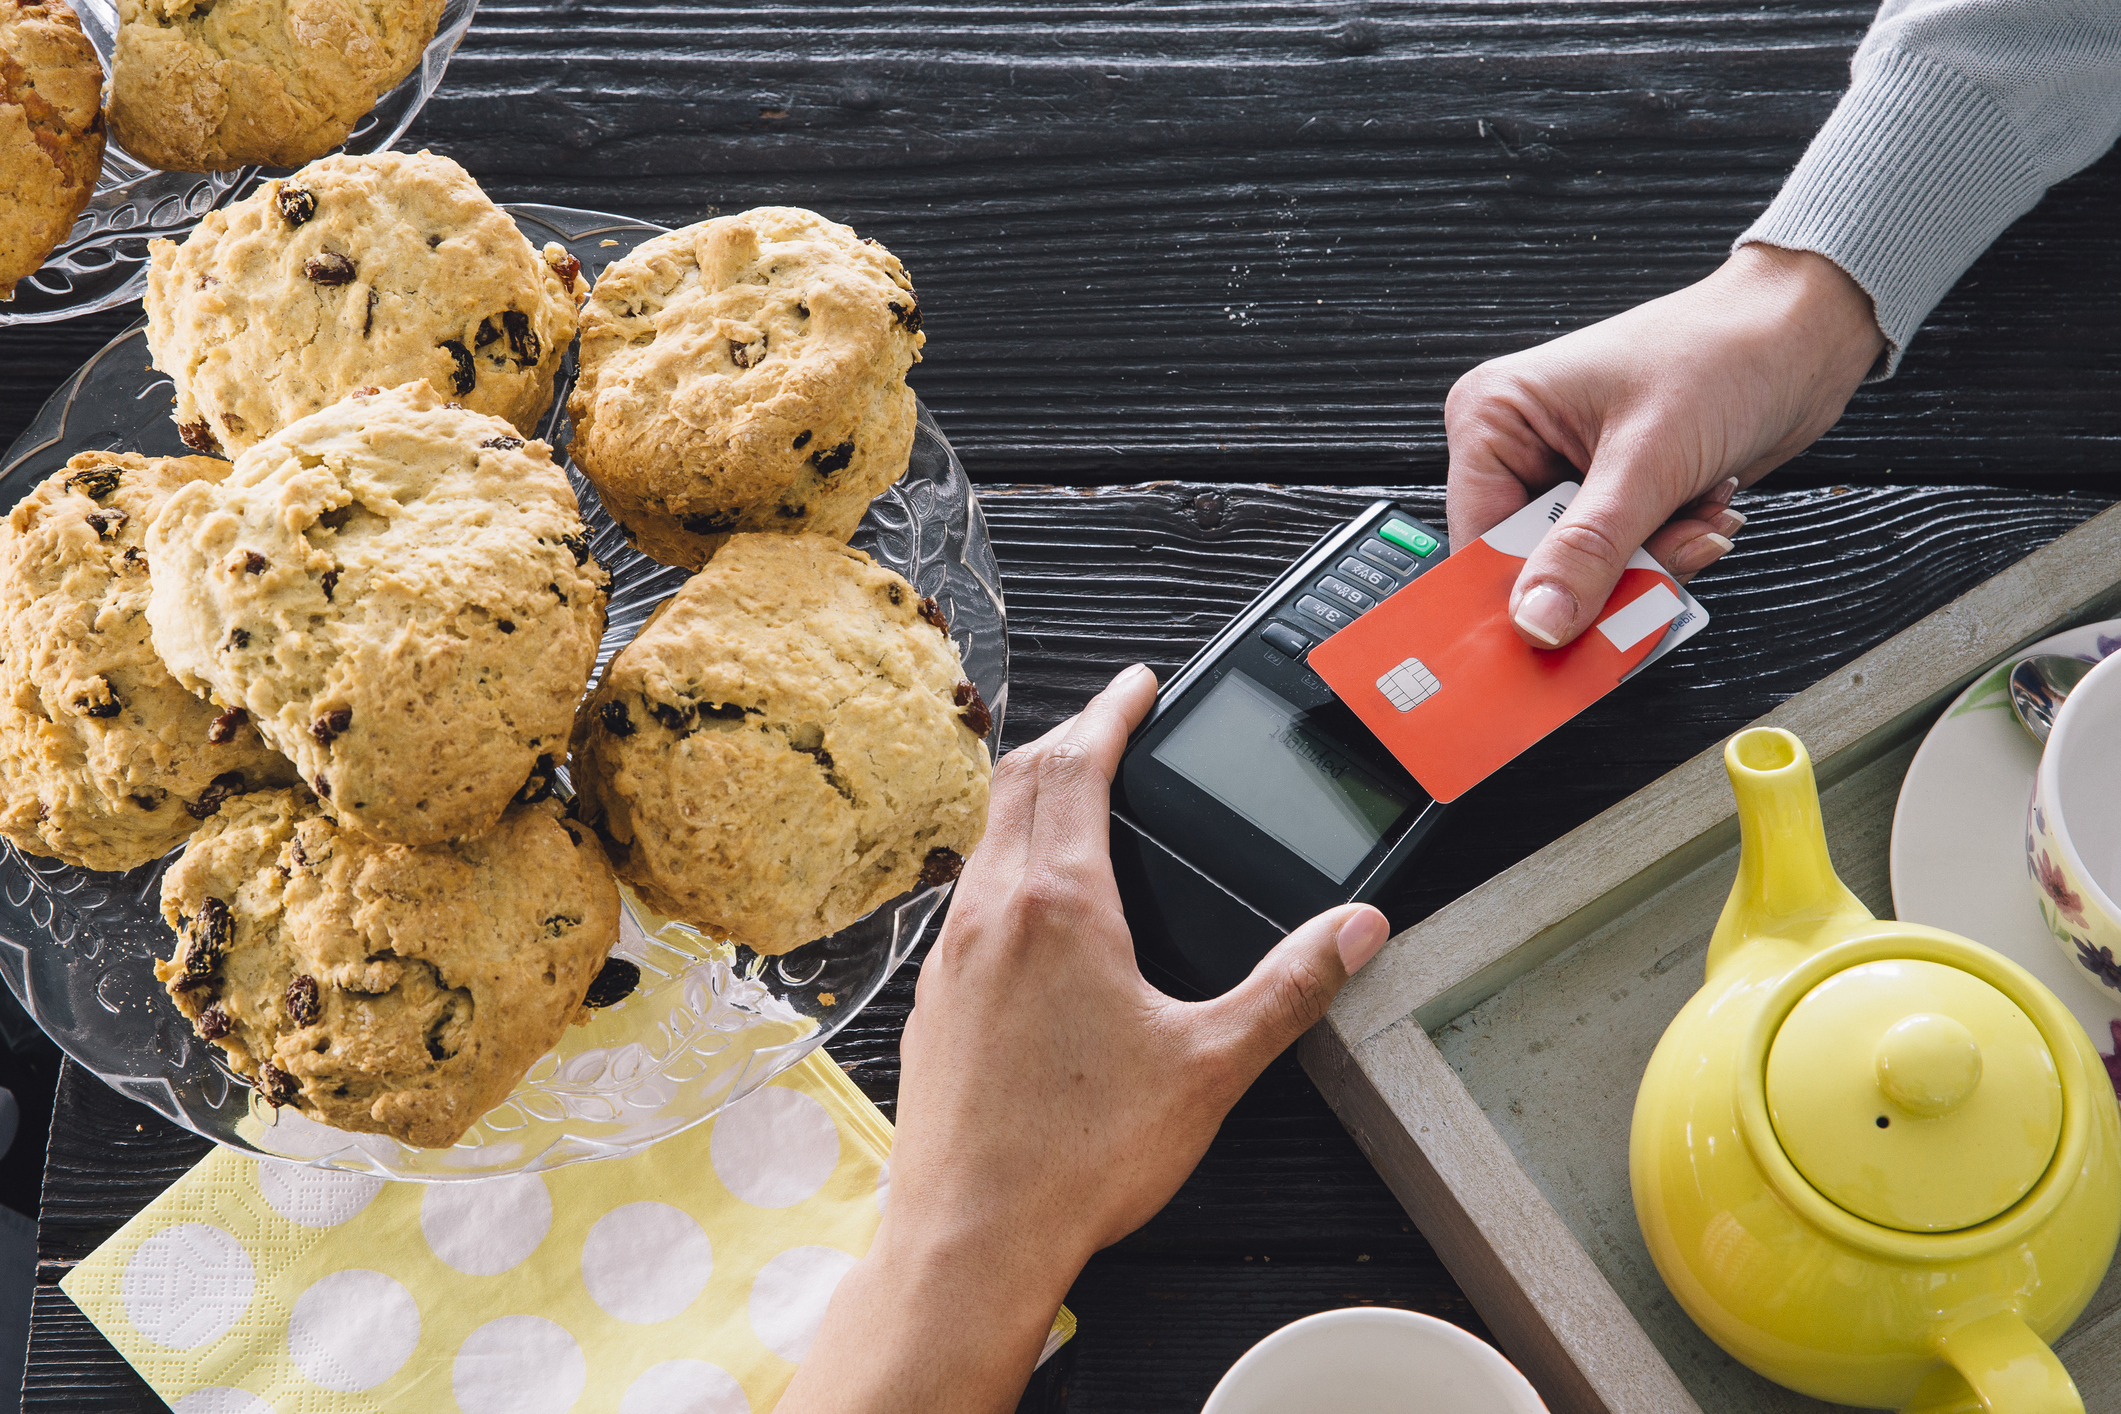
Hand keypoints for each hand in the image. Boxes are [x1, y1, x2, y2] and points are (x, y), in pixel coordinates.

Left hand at [776, 664, 1389, 1413]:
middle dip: (1068, 738)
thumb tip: (1354, 930)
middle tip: (1111, 724)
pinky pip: (967, 899)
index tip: (1137, 686)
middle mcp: (991, 913)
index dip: (1111, 711)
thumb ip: (1290, 988)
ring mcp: (951, 956)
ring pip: (985, 838)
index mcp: (1058, 905)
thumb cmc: (1078, 1157)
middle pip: (1018, 781)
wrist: (971, 1237)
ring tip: (1075, 800)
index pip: (1077, 764)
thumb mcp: (1211, 1065)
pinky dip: (1004, 864)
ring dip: (1029, 798)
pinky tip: (1032, 909)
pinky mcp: (933, 1001)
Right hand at [1445, 243, 1884, 647]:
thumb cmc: (1724, 352)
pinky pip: (1623, 562)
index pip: (1478, 539)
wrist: (1803, 334)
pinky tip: (1704, 510)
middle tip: (1660, 563)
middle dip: (1606, 574)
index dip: (1516, 595)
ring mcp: (1567, 474)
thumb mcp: (1648, 459)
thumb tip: (1539, 623)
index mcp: (1494, 417)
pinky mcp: (1613, 496)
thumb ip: (1589, 550)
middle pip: (1532, 564)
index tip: (1554, 641)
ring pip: (1585, 573)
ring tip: (1696, 516)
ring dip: (1651, 562)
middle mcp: (1521, 447)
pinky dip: (1669, 552)